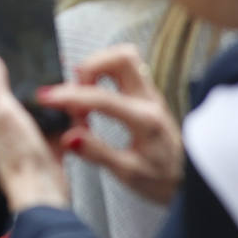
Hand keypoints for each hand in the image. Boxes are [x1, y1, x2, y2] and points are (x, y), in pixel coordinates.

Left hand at [0, 49, 68, 212]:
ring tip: (74, 91)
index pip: (4, 84)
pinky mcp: (50, 149)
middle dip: (45, 84)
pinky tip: (81, 115)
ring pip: (47, 110)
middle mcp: (11, 127)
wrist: (43, 195)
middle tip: (61, 71)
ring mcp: (31, 139)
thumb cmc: (19, 159)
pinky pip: (63, 128)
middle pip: (29, 96)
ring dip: (60, 101)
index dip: (18, 67)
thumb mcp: (3, 114)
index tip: (34, 53)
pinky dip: (72, 120)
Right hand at [37, 44, 182, 204]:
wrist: (189, 180)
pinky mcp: (145, 94)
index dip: (71, 96)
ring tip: (81, 93)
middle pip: (121, 58)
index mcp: (146, 120)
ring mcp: (149, 93)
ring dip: (96, 67)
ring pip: (123, 58)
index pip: (103, 98)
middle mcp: (150, 99)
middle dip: (90, 67)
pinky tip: (90, 93)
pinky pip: (124, 69)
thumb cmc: (162, 179)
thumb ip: (98, 153)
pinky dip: (102, 73)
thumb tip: (69, 137)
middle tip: (73, 92)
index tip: (47, 97)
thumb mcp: (128, 174)